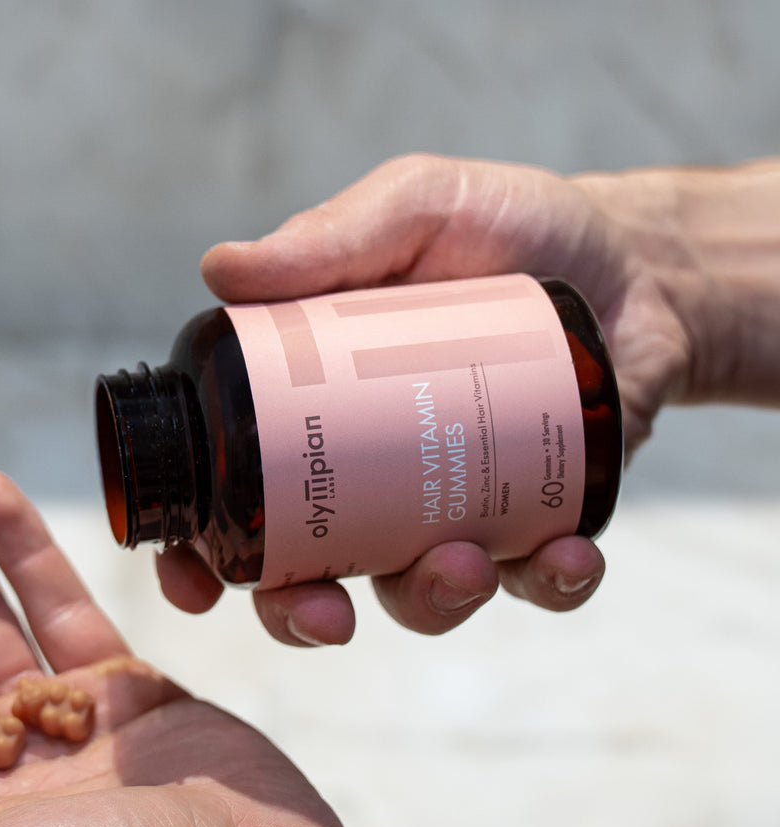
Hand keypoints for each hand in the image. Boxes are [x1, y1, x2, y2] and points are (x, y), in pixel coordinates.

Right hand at [161, 153, 769, 642]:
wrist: (634, 256)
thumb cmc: (505, 228)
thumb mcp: (415, 212)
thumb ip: (330, 240)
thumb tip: (220, 269)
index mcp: (312, 410)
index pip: (233, 494)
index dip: (198, 553)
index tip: (192, 584)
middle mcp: (368, 475)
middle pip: (307, 574)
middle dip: (301, 615)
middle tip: (326, 614)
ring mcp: (449, 507)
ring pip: (416, 595)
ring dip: (430, 601)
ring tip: (465, 560)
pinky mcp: (537, 521)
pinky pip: (534, 580)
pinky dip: (549, 581)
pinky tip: (569, 552)